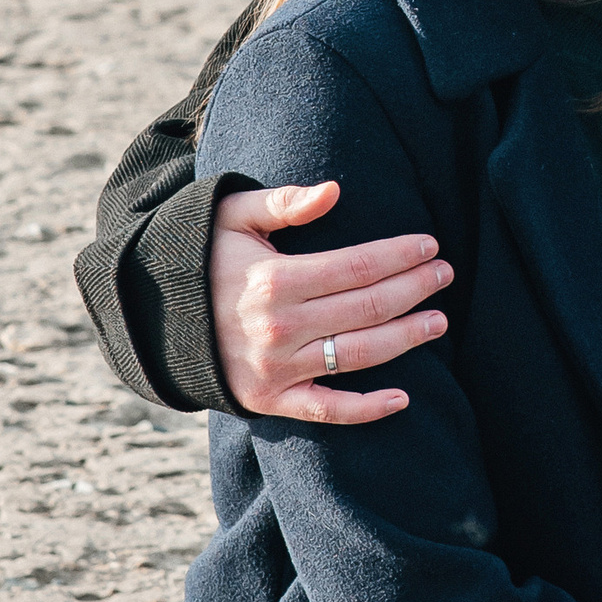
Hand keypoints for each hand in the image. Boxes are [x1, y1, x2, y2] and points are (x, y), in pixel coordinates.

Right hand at [211, 180, 452, 425]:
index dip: (401, 256)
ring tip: (439, 322)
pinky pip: (327, 411)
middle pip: (368, 309)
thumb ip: (283, 202)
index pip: (358, 267)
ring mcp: (276, 369)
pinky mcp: (271, 400)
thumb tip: (334, 190)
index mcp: (274, 280)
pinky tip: (404, 398)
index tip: (430, 245)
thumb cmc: (203, 258)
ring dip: (406, 339)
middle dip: (415, 290)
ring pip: (359, 356)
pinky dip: (366, 409)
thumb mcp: (231, 217)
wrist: (156, 317)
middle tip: (445, 276)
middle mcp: (279, 328)